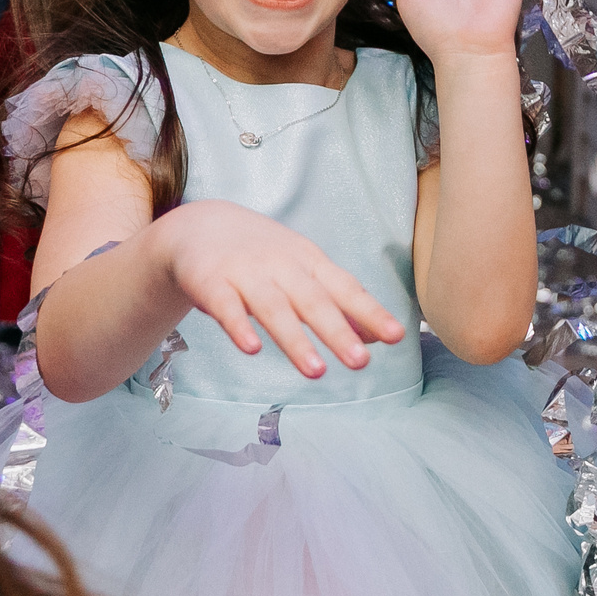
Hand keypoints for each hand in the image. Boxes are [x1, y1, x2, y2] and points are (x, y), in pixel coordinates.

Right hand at [154, 199, 405, 378]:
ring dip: (295, 339)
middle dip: (337, 331)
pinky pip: (226, 307)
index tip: (397, 335)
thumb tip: (377, 337)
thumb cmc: (262, 256)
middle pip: (312, 300)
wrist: (199, 225)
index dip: (370, 312)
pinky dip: (239, 327)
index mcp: (308, 262)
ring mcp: (245, 273)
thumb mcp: (303, 271)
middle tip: (361, 362)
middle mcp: (281, 266)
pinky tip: (252, 349)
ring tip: (316, 371)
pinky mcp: (210, 282)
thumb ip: (338, 303)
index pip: (344, 288)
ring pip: (273, 308)